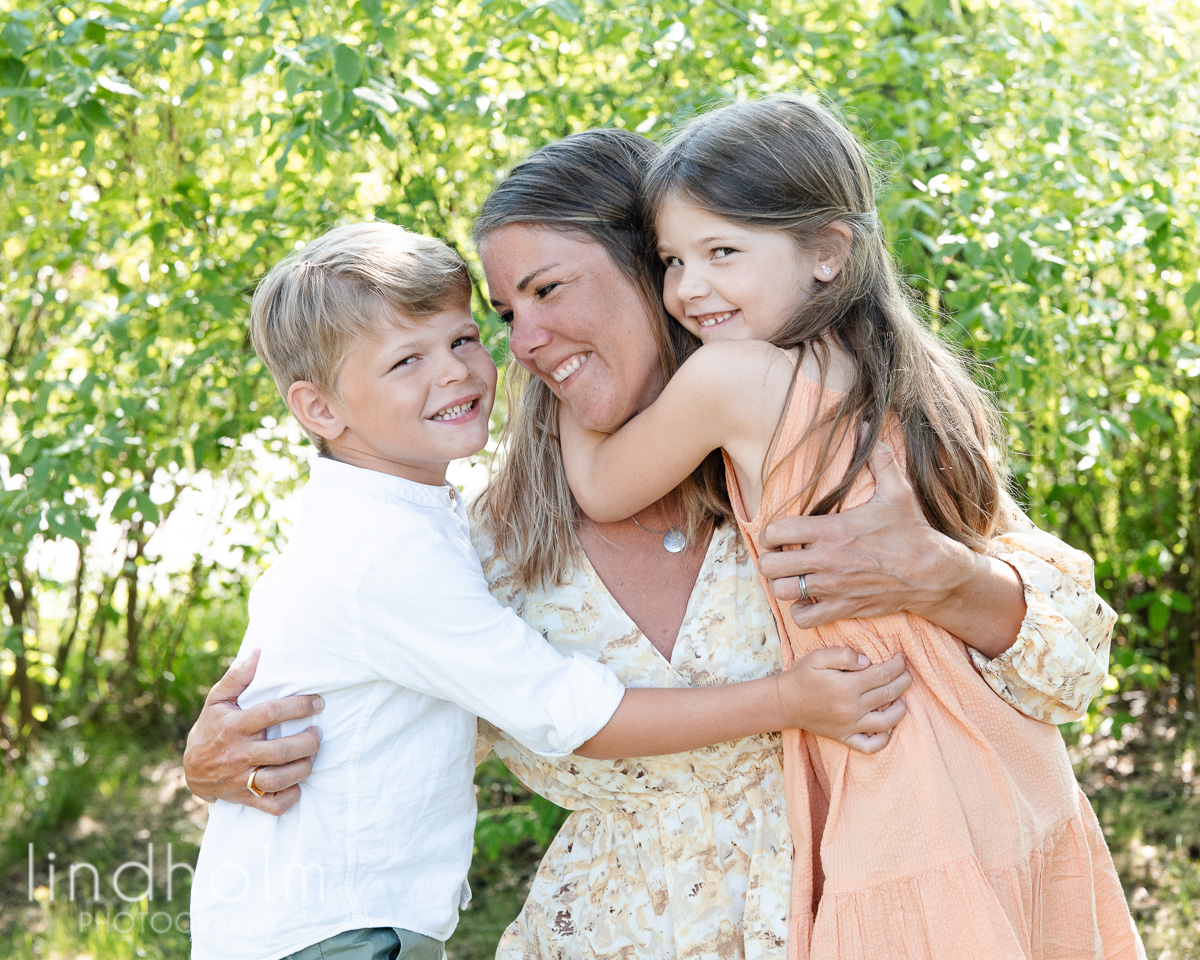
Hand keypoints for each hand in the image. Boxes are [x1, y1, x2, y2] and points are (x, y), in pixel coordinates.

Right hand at [183, 649, 323, 814]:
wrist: (192, 771)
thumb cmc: (212, 727)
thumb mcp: (218, 700)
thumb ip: (238, 676)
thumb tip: (260, 653)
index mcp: (233, 726)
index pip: (269, 713)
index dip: (298, 706)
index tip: (318, 702)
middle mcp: (238, 754)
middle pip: (280, 751)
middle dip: (307, 742)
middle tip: (318, 733)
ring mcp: (241, 779)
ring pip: (279, 780)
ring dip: (303, 767)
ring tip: (311, 754)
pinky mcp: (246, 799)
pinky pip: (274, 805)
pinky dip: (291, 796)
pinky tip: (297, 782)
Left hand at [757, 441, 972, 629]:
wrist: (933, 572)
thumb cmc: (912, 531)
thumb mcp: (897, 490)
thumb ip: (878, 459)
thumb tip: (868, 426)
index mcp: (831, 530)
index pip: (775, 531)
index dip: (770, 532)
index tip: (779, 533)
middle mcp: (825, 560)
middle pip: (769, 566)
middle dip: (770, 560)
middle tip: (781, 557)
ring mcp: (833, 587)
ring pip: (782, 592)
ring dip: (783, 585)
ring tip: (793, 578)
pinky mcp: (843, 608)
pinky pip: (804, 618)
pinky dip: (801, 610)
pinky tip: (810, 599)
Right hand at [775, 647, 909, 752]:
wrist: (785, 702)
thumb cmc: (802, 676)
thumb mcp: (818, 657)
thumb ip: (844, 655)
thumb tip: (867, 661)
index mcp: (847, 686)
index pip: (883, 674)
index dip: (897, 665)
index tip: (901, 658)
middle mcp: (852, 708)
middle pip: (889, 694)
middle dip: (903, 681)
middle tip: (906, 672)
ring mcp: (850, 726)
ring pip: (887, 722)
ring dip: (901, 709)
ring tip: (901, 698)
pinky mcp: (845, 738)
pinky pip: (870, 746)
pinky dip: (884, 739)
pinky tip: (887, 726)